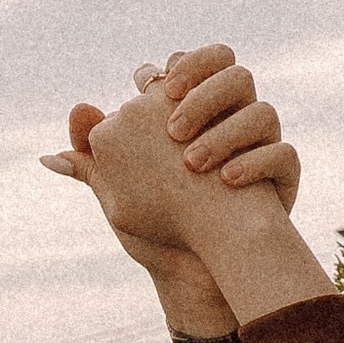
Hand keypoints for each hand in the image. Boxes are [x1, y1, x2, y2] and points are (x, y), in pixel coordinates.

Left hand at [60, 68, 332, 333]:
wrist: (195, 274)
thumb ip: (94, 162)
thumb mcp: (118, 195)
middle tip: (171, 127)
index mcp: (193, 113)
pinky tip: (226, 181)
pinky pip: (283, 156)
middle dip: (204, 90)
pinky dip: (256, 164)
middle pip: (233, 73)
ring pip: (262, 110)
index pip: (193, 67)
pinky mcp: (282, 177)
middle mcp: (230, 121)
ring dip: (226, 131)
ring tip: (191, 164)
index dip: (177, 68)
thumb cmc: (156, 227)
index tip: (147, 87)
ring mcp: (260, 147)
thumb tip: (60, 136)